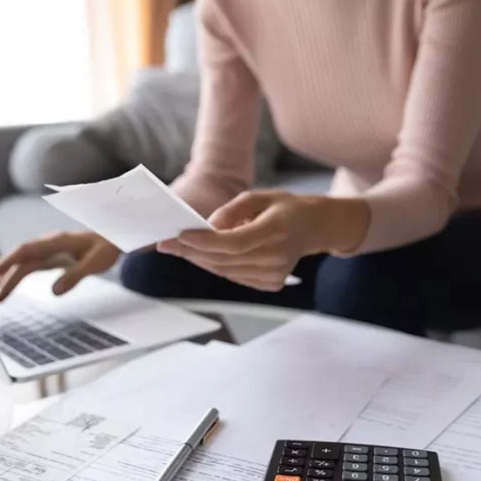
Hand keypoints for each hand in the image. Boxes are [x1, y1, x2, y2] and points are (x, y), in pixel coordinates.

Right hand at [0, 232, 119, 302]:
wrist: (114, 238)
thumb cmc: (106, 248)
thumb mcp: (95, 263)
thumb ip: (75, 276)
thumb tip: (54, 291)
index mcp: (57, 242)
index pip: (26, 250)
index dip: (9, 261)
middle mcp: (48, 244)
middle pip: (21, 260)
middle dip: (5, 278)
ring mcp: (48, 249)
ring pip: (23, 263)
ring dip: (8, 278)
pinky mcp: (50, 256)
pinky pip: (29, 265)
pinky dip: (16, 275)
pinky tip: (6, 285)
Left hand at [158, 191, 324, 291]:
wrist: (314, 227)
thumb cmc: (284, 208)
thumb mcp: (260, 196)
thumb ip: (232, 210)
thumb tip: (208, 227)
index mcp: (276, 230)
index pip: (233, 242)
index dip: (203, 242)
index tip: (179, 236)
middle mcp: (277, 256)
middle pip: (224, 259)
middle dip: (192, 252)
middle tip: (167, 244)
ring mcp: (275, 274)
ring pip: (225, 271)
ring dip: (200, 260)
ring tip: (179, 249)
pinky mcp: (271, 283)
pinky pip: (235, 276)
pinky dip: (216, 266)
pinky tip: (203, 256)